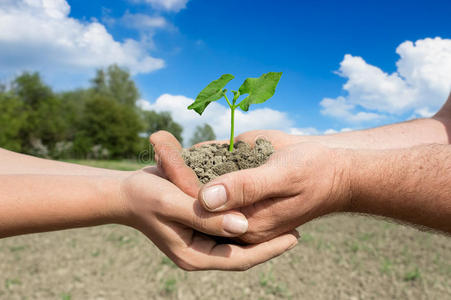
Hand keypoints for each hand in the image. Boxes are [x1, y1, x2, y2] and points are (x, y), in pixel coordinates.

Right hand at [118, 165, 298, 269]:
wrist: (126, 193)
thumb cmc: (147, 196)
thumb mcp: (174, 203)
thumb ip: (206, 217)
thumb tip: (243, 226)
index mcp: (195, 256)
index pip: (240, 259)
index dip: (268, 249)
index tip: (295, 237)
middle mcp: (201, 253)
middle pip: (243, 254)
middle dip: (270, 243)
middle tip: (298, 229)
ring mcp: (201, 242)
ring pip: (238, 243)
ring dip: (260, 232)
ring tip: (286, 219)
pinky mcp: (201, 229)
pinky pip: (230, 229)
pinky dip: (247, 221)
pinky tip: (261, 208)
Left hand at [151, 131, 350, 243]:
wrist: (336, 168)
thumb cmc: (316, 172)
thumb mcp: (282, 177)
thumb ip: (245, 189)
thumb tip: (204, 199)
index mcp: (245, 224)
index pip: (202, 207)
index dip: (179, 182)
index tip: (159, 153)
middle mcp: (238, 215)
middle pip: (198, 196)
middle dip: (175, 171)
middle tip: (154, 142)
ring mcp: (240, 198)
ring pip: (204, 182)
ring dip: (183, 161)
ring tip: (159, 140)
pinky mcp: (244, 182)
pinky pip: (217, 169)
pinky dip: (201, 155)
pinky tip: (186, 142)